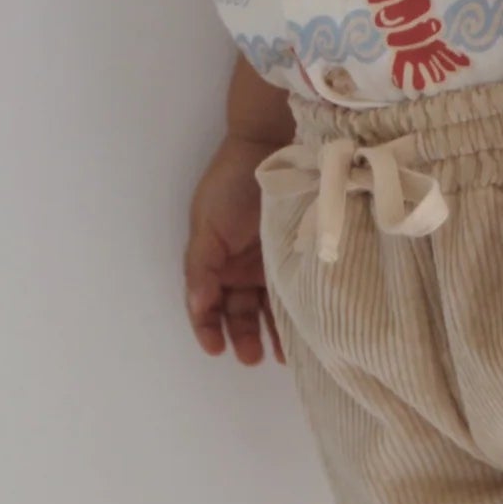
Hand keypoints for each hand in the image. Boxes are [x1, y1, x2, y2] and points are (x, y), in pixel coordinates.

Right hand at [185, 134, 288, 364]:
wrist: (271, 146)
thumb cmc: (232, 184)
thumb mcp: (207, 223)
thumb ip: (201, 266)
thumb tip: (198, 306)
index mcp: (215, 261)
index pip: (207, 304)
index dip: (207, 328)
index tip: (216, 348)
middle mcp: (241, 267)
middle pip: (238, 312)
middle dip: (242, 337)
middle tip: (251, 358)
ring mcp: (271, 263)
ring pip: (268, 309)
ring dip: (272, 333)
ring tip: (281, 356)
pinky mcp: (298, 257)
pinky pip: (295, 292)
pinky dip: (297, 314)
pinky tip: (304, 331)